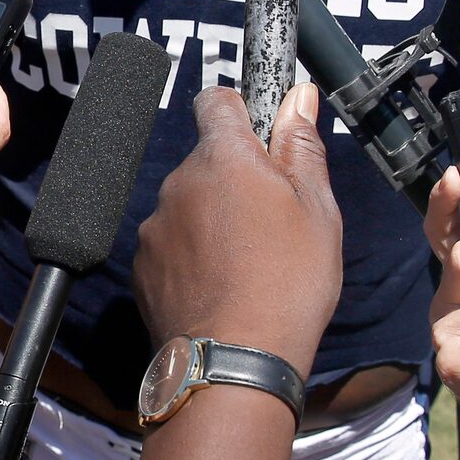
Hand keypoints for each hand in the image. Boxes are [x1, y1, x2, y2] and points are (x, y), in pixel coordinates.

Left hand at [133, 84, 341, 365]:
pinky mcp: (141, 265)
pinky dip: (191, 255)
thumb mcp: (318, 210)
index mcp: (223, 158)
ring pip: (187, 204)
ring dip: (211, 219)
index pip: (218, 101)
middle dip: (234, 178)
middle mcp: (178, 183)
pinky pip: (170, 244)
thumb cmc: (288, 284)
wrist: (234, 362)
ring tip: (247, 263)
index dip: (242, 111)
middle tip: (272, 220)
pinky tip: (220, 285)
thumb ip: (302, 146)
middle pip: (206, 160)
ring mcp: (154, 226)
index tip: (264, 138)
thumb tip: (298, 97)